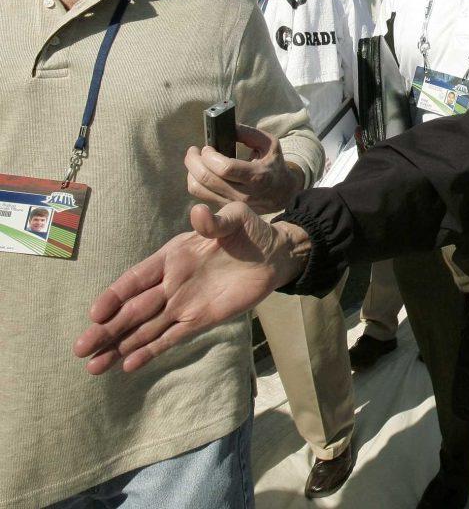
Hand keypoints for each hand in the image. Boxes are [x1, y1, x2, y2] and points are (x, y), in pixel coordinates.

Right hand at [73, 202, 310, 373]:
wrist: (276, 254)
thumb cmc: (251, 232)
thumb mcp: (235, 218)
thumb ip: (214, 221)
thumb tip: (199, 213)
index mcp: (172, 257)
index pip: (136, 279)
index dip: (115, 296)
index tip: (96, 314)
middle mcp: (171, 283)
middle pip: (133, 310)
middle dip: (107, 330)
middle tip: (81, 349)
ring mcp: (184, 304)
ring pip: (145, 329)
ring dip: (121, 346)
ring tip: (94, 367)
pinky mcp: (201, 320)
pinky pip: (171, 338)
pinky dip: (151, 351)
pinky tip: (128, 366)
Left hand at [186, 125, 304, 213]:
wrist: (281, 193)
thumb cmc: (273, 164)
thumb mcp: (269, 144)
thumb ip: (249, 133)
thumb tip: (226, 127)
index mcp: (257, 175)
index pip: (225, 168)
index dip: (210, 156)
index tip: (207, 147)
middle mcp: (244, 193)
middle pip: (207, 178)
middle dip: (193, 161)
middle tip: (193, 151)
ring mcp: (233, 202)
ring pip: (198, 188)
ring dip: (191, 171)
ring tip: (195, 160)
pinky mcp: (224, 206)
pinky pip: (200, 194)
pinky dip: (195, 180)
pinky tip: (200, 171)